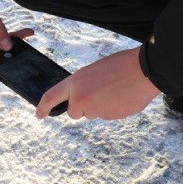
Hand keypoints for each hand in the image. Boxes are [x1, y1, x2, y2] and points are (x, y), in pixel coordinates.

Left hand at [36, 47, 160, 119]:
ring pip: (93, 113)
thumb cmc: (119, 66)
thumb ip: (82, 86)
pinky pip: (107, 115)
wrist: (143, 71)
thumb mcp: (93, 71)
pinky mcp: (110, 117)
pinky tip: (122, 96)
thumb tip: (80, 100)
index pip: (51, 97)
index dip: (43, 108)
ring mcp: (96, 110)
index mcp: (75, 82)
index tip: (39, 114)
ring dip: (100, 106)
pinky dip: (112, 109)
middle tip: (97, 93)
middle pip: (74, 112)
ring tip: (114, 90)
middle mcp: (82, 98)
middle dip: (82, 107)